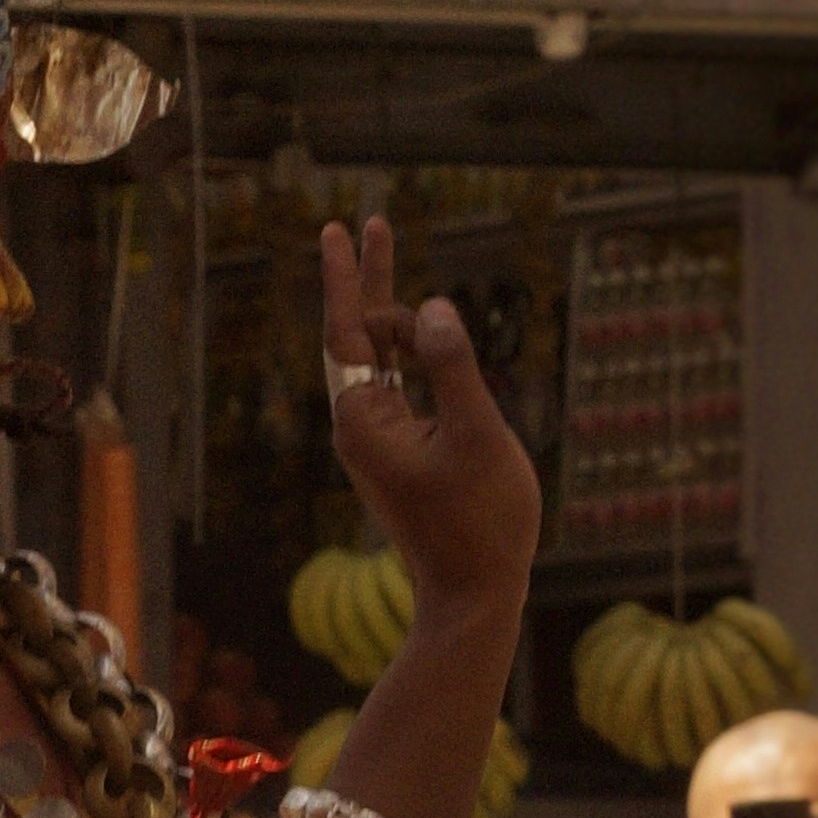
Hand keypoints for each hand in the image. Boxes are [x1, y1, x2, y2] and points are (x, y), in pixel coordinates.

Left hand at [319, 218, 538, 629]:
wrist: (474, 595)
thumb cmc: (479, 521)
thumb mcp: (475, 434)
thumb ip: (451, 366)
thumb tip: (428, 309)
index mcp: (364, 420)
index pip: (349, 331)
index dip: (348, 276)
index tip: (337, 230)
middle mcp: (360, 427)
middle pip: (359, 335)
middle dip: (370, 278)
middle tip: (372, 222)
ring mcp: (378, 440)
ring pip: (382, 358)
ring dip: (396, 312)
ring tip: (396, 260)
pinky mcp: (400, 451)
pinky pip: (399, 384)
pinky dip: (413, 351)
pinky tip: (425, 332)